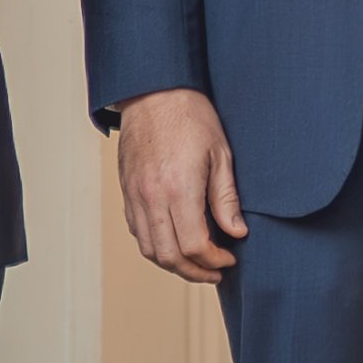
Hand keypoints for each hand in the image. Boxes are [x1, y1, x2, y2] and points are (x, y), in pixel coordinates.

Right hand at [116, 88, 247, 281]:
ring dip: (173, 263)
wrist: (153, 91)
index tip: (229, 257)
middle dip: (195, 271)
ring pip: (149, 249)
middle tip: (215, 270)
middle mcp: (152, 197)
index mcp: (178, 188)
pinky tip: (174, 240)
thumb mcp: (220, 154)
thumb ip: (226, 198)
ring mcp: (135, 195)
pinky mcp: (126, 191)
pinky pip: (137, 231)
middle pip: (169, 256)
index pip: (194, 246)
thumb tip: (237, 232)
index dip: (214, 260)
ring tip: (196, 262)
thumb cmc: (190, 116)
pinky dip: (155, 245)